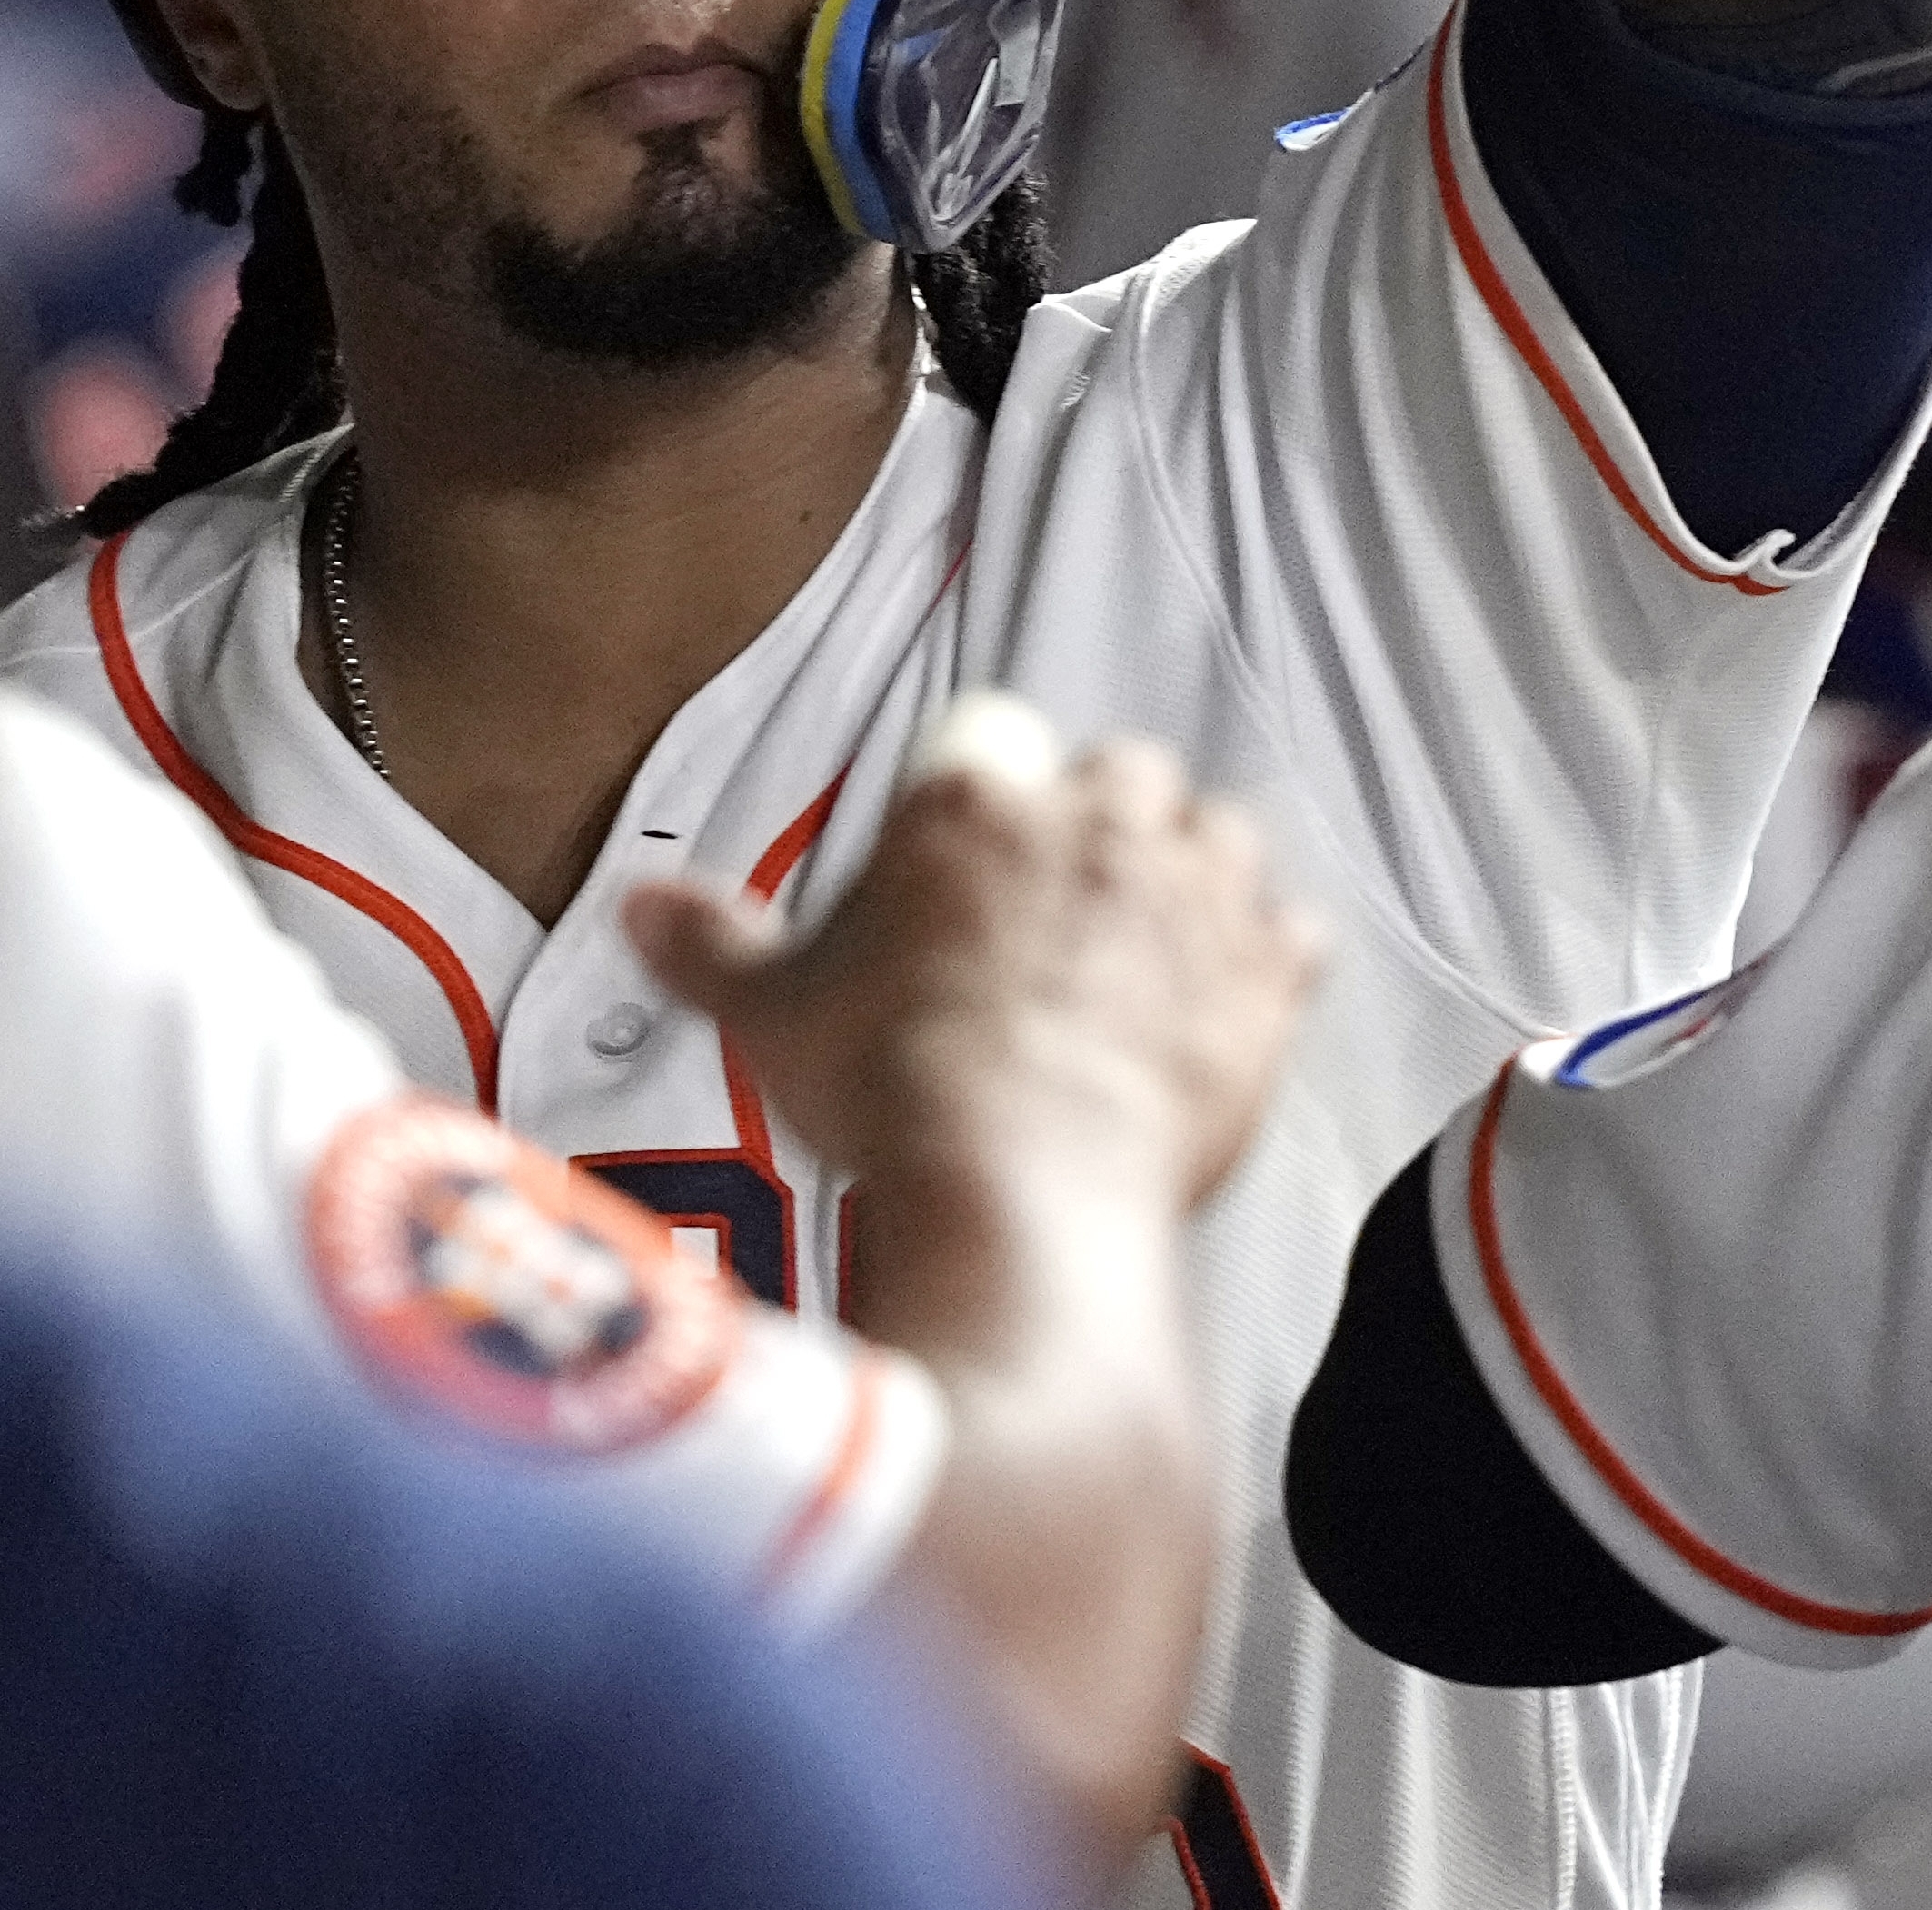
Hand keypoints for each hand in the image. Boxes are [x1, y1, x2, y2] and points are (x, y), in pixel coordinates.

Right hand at [627, 720, 1318, 1222]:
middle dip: (1102, 822)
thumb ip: (711, 945)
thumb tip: (638, 905)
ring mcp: (1193, 891)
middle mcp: (1096, 820)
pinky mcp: (1265, 973)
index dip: (988, 801)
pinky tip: (1228, 1008)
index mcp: (973, 806)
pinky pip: (1293, 933)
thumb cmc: (893, 1093)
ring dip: (1195, 875)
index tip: (975, 864)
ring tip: (1157, 946)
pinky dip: (1269, 963)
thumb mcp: (771, 1014)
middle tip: (1067, 908)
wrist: (1017, 1187)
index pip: (995, 744)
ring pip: (1219, 834)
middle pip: (1122, 772)